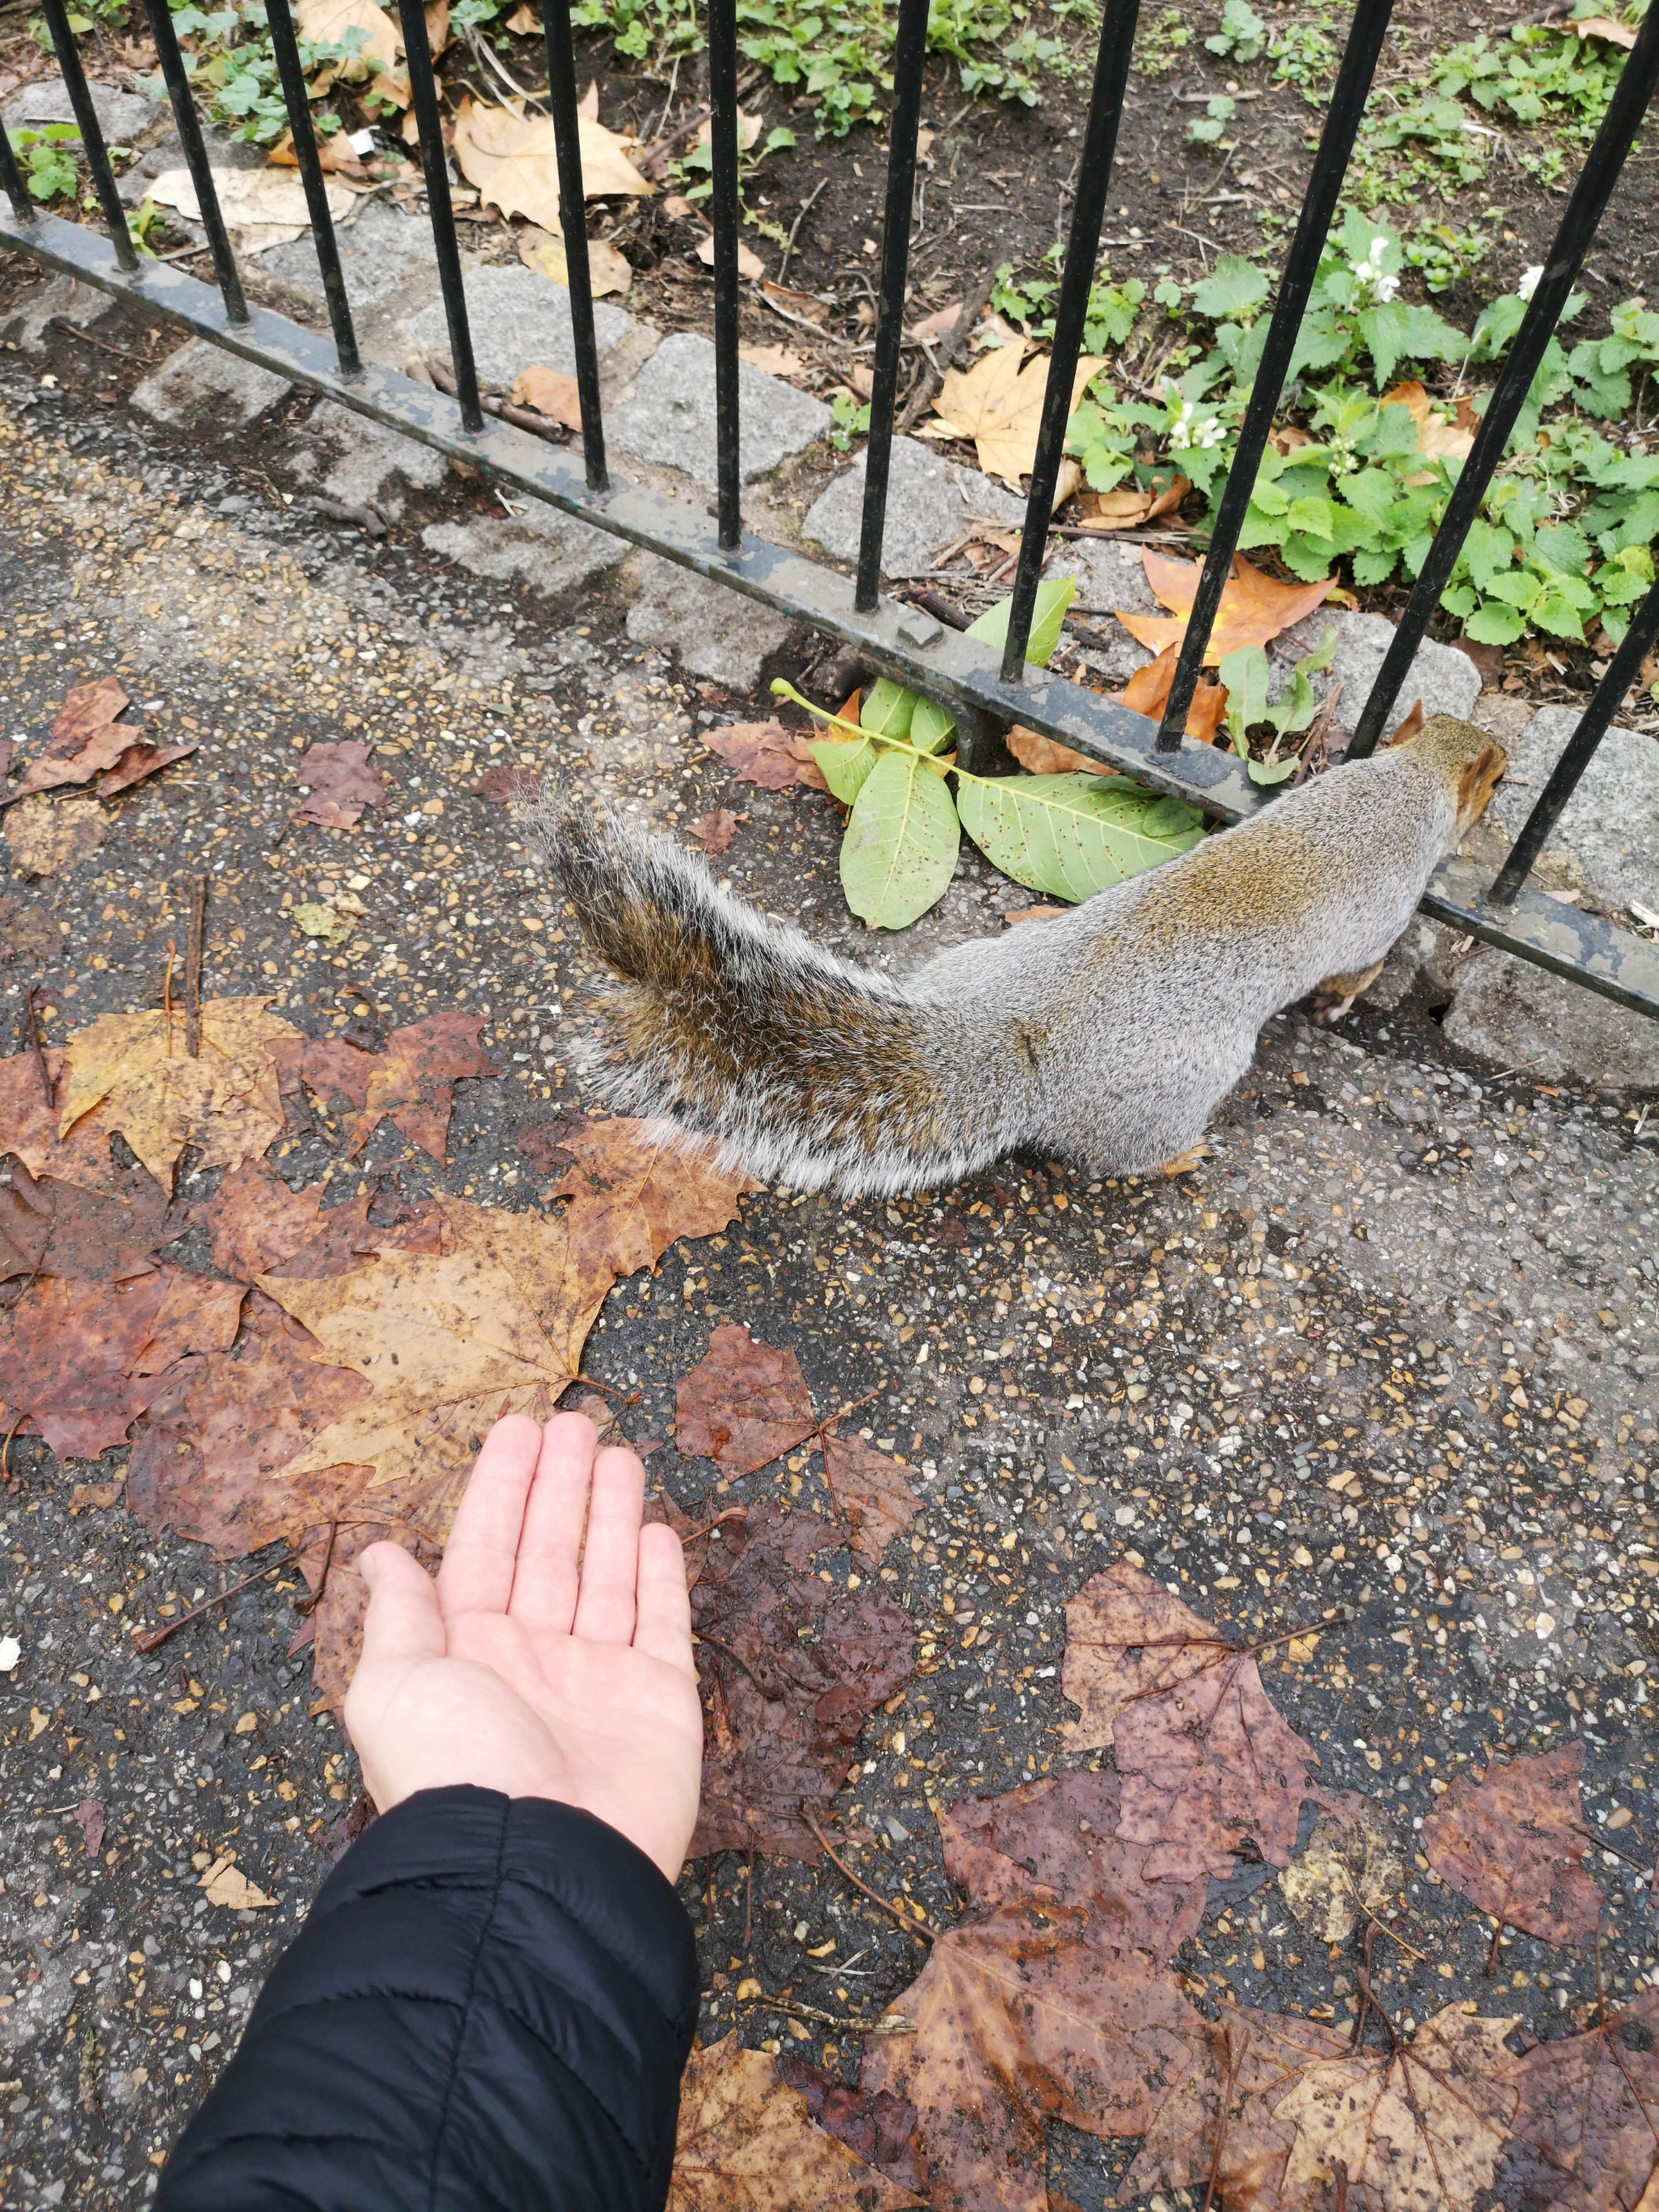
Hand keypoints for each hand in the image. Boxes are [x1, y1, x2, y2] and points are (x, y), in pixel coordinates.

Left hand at [344, 1413, 702, 1883]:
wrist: (537, 1869)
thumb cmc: (455, 1772)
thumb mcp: (394, 1687)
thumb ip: (398, 1617)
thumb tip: (380, 1555)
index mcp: (466, 1652)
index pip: (483, 1548)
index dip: (499, 1487)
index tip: (518, 1427)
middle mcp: (531, 1660)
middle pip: (548, 1551)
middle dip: (559, 1486)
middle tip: (575, 1423)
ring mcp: (598, 1679)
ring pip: (607, 1575)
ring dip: (611, 1513)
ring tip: (618, 1452)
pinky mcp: (659, 1701)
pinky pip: (660, 1623)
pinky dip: (661, 1577)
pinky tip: (655, 1529)